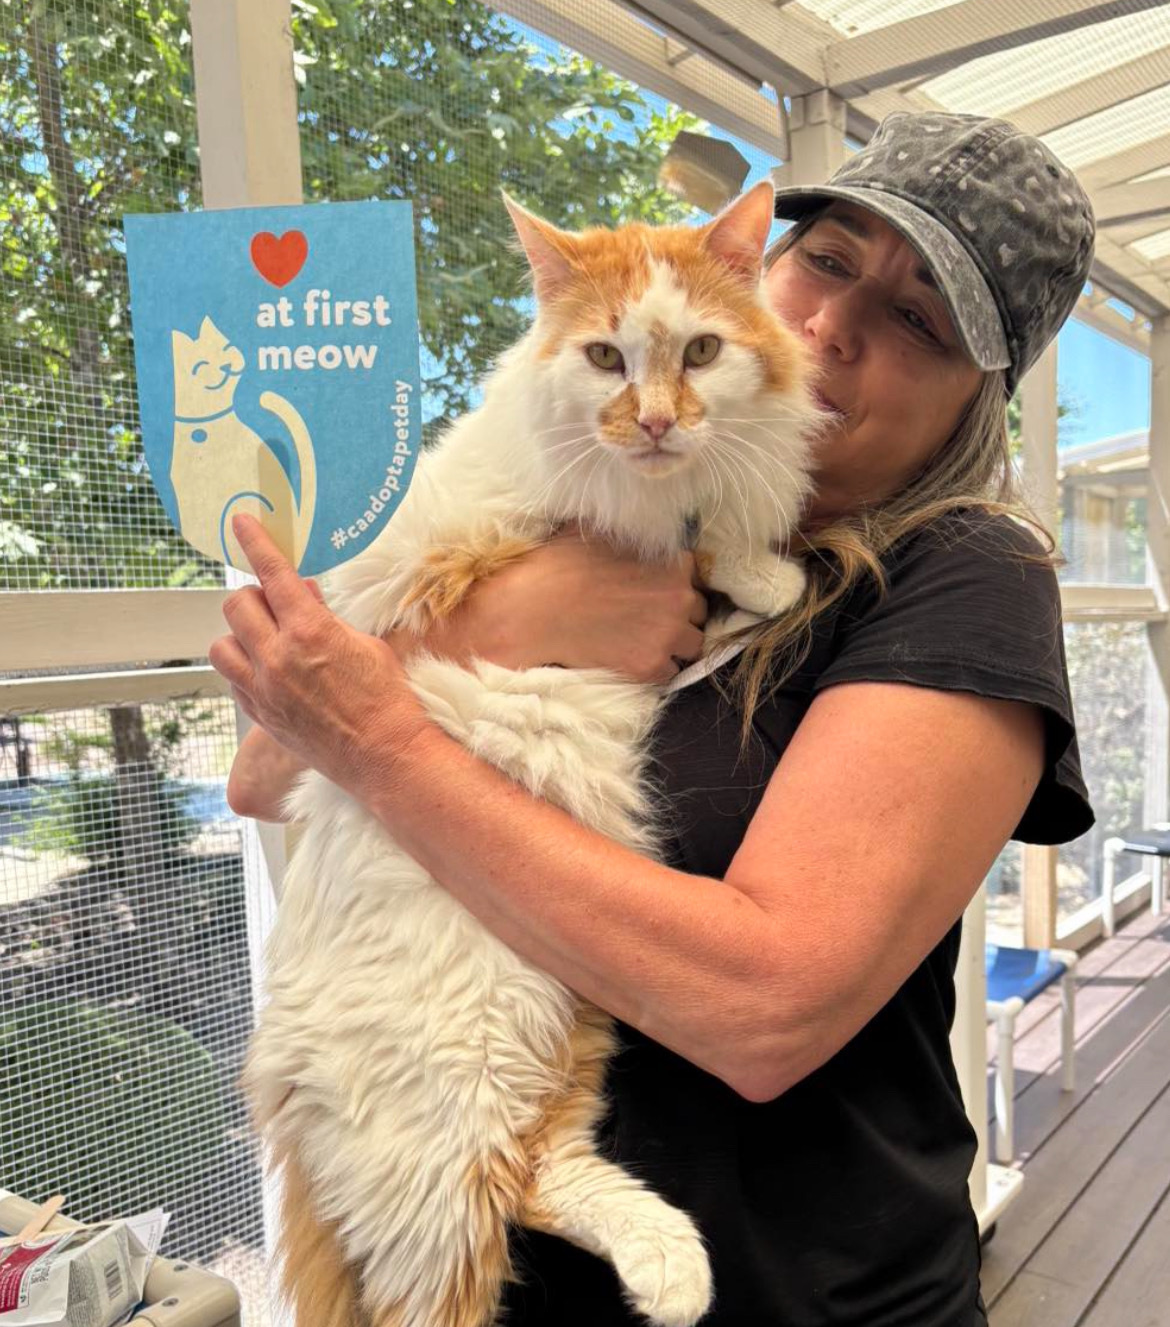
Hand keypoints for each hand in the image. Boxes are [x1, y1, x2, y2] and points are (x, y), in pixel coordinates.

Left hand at [209, 515, 430, 793]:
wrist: (385, 753)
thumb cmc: (387, 696)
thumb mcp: (365, 643)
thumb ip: (327, 617)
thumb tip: (305, 595)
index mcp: (309, 631)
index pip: (272, 573)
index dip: (255, 542)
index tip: (241, 522)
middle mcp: (277, 658)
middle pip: (237, 605)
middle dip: (254, 595)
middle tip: (276, 602)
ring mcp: (264, 690)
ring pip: (221, 644)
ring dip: (240, 634)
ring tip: (266, 639)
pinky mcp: (260, 716)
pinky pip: (233, 679)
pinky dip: (244, 667)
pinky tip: (270, 670)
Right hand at [391, 525, 708, 683]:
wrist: (533, 611)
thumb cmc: (560, 564)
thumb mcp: (599, 530)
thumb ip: (630, 530)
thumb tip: (636, 517)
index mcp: (672, 561)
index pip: (693, 574)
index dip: (674, 582)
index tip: (656, 589)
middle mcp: (679, 597)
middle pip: (698, 611)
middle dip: (678, 613)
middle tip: (648, 617)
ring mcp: (667, 633)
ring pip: (691, 644)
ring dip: (674, 643)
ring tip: (645, 640)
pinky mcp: (650, 665)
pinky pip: (671, 672)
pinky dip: (656, 668)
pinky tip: (633, 658)